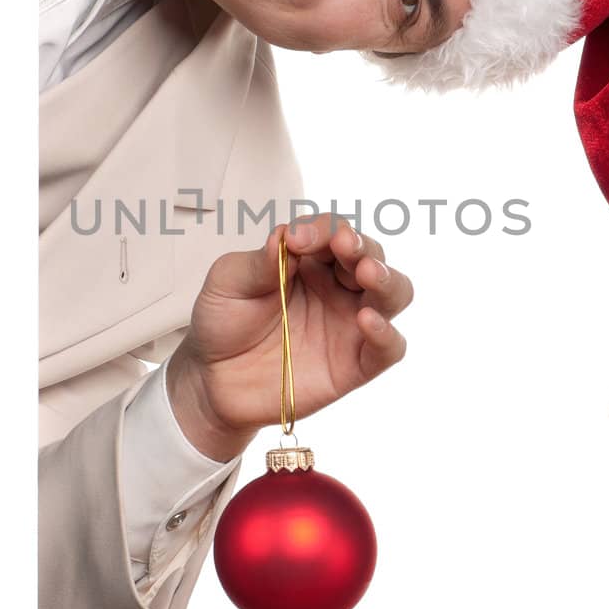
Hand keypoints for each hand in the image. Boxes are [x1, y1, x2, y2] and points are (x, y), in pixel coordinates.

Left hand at [166, 216, 412, 462]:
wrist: (213, 380)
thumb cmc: (223, 323)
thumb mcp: (227, 282)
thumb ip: (258, 261)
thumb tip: (287, 235)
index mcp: (312, 260)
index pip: (333, 231)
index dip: (323, 229)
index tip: (297, 239)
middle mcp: (338, 287)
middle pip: (372, 255)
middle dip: (362, 246)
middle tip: (343, 245)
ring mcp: (351, 324)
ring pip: (394, 293)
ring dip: (387, 278)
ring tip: (368, 274)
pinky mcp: (356, 364)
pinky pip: (389, 348)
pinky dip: (386, 333)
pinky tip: (367, 320)